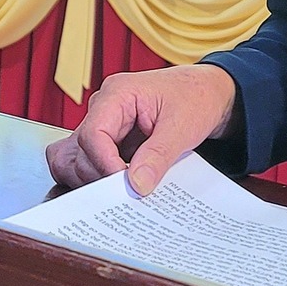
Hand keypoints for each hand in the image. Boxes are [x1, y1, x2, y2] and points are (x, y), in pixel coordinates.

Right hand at [45, 64, 238, 193]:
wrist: (208, 92)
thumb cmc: (196, 97)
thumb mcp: (183, 126)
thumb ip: (158, 155)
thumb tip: (136, 185)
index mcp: (118, 93)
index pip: (92, 134)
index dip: (105, 165)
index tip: (126, 185)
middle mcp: (104, 106)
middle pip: (82, 150)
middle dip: (102, 176)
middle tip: (130, 192)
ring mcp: (105, 123)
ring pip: (78, 158)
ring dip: (98, 179)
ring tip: (125, 189)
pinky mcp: (110, 138)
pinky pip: (91, 161)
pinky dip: (101, 177)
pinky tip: (122, 185)